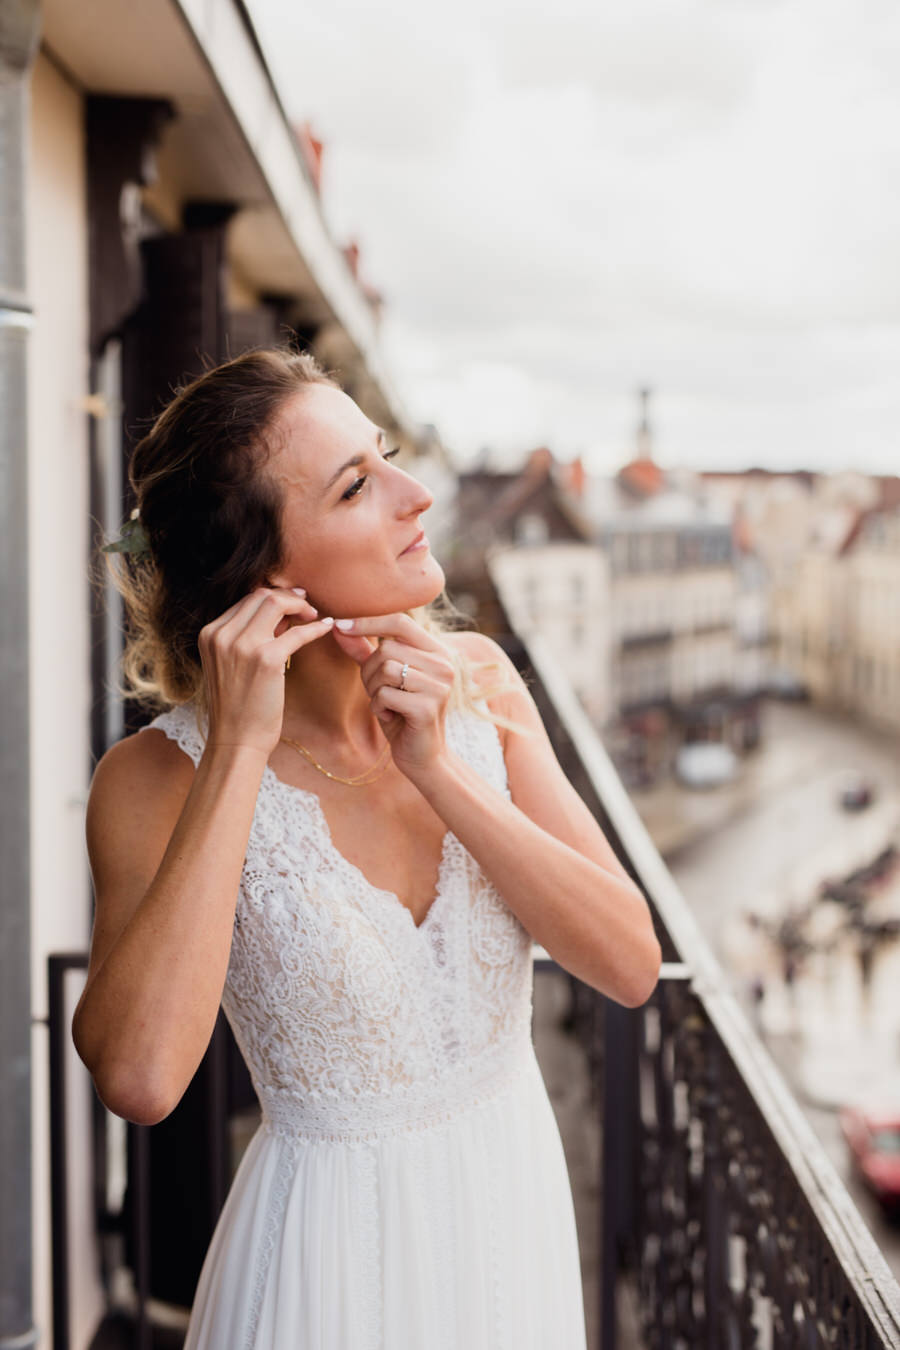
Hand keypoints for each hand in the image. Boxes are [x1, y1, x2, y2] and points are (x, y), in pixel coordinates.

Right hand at [198, 588, 334, 756]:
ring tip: (314, 615)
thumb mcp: (231, 665)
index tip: (292, 602)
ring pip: (275, 603)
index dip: (273, 598)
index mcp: (209, 634)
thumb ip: (248, 637)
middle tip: (307, 605)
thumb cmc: (238, 707)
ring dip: (300, 606)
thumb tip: (282, 615)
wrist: (236, 741)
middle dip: (288, 596)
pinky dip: (315, 628)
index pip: (245, 600)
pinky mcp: (267, 659)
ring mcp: (242, 645)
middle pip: (260, 595)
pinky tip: (326, 628)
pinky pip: (298, 632)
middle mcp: (222, 635)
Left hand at [332, 613, 454, 779]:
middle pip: (387, 649)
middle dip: (369, 670)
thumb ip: (364, 651)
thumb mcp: (383, 678)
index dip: (368, 622)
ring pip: (385, 670)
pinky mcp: (428, 707)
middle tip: (377, 691)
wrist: (422, 756)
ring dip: (373, 690)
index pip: (400, 621)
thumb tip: (338, 625)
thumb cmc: (401, 713)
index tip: (340, 625)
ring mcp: (439, 685)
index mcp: (437, 651)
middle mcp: (444, 664)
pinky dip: (378, 707)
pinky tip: (390, 716)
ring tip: (386, 704)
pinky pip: (385, 695)